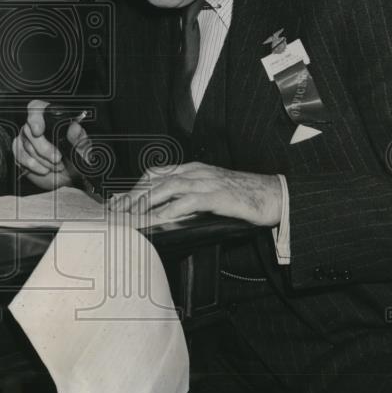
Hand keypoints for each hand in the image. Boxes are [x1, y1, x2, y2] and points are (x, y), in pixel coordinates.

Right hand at [11, 100, 88, 190]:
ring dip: (42, 159)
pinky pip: (20, 156)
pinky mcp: (20, 153)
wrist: (68, 179)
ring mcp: (26, 139)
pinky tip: (45, 169)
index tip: (38, 131)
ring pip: (25, 144)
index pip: (37, 107)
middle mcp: (37, 126)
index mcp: (53, 119)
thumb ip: (78, 139)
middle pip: (29, 129)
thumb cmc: (75, 160)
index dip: (35, 117)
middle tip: (57, 158)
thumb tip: (74, 127)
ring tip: (57, 166)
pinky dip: (33, 165)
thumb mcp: (81, 150)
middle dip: (43, 147)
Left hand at [108, 162, 282, 226]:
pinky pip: (185, 203)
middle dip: (132, 197)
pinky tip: (156, 223)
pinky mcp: (215, 195)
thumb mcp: (212, 191)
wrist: (275, 194)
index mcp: (193, 169)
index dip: (135, 187)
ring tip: (128, 218)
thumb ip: (191, 196)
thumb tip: (168, 211)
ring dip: (143, 204)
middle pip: (154, 181)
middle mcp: (195, 172)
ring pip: (164, 189)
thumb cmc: (245, 196)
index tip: (121, 202)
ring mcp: (205, 182)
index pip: (155, 174)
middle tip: (116, 213)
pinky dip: (167, 212)